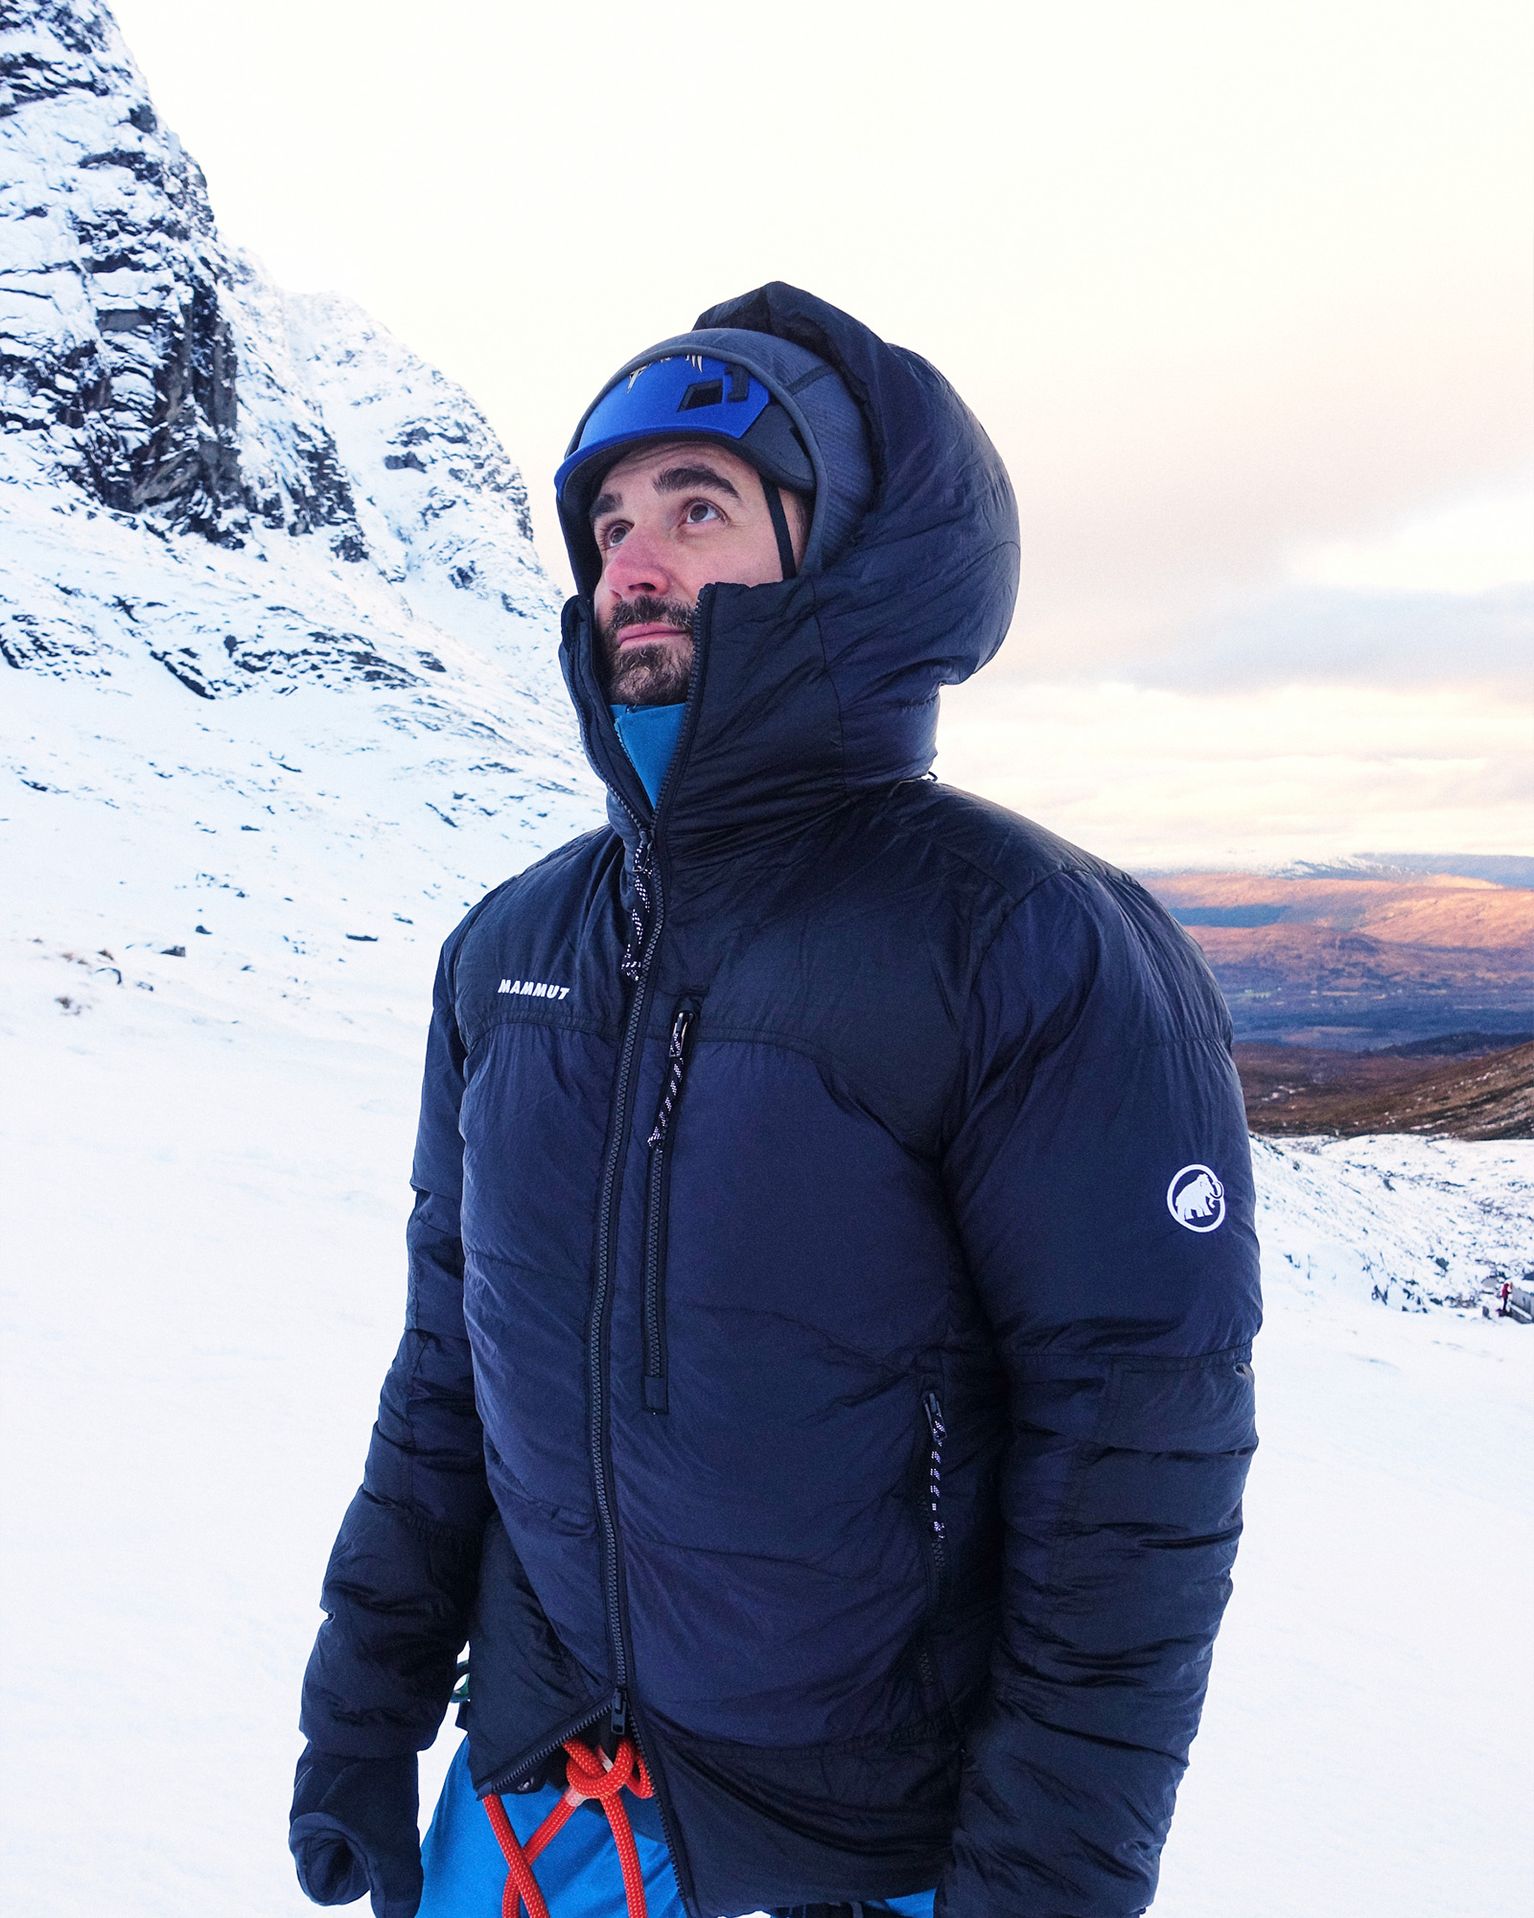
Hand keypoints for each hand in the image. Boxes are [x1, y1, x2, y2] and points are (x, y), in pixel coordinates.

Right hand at [288, 1745, 421, 1917]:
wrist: (374, 1703)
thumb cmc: (375, 1778)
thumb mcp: (392, 1840)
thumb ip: (394, 1887)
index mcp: (302, 1836)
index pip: (327, 1888)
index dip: (358, 1879)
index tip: (376, 1849)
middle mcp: (301, 1810)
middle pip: (340, 1855)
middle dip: (369, 1845)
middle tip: (387, 1818)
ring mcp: (314, 1781)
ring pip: (350, 1823)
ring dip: (374, 1817)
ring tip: (388, 1792)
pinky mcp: (332, 1757)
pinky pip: (353, 1793)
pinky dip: (373, 1790)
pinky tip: (387, 1775)